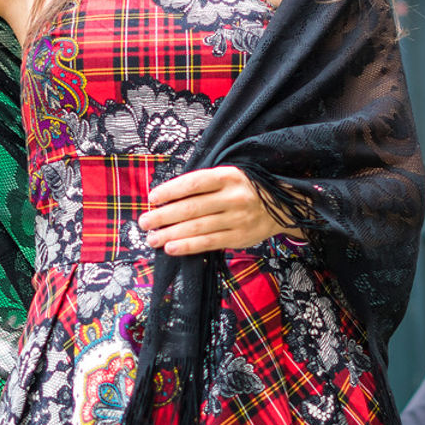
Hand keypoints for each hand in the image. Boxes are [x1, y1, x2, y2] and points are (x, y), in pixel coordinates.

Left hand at [139, 167, 299, 255]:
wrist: (281, 206)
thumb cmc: (243, 189)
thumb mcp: (228, 177)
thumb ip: (202, 185)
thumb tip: (165, 197)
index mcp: (228, 176)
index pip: (194, 183)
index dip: (171, 190)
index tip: (152, 197)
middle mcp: (234, 197)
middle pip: (192, 207)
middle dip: (163, 216)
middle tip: (143, 222)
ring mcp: (237, 219)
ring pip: (197, 228)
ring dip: (170, 234)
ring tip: (151, 238)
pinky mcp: (239, 237)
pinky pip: (209, 243)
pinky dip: (188, 246)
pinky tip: (170, 248)